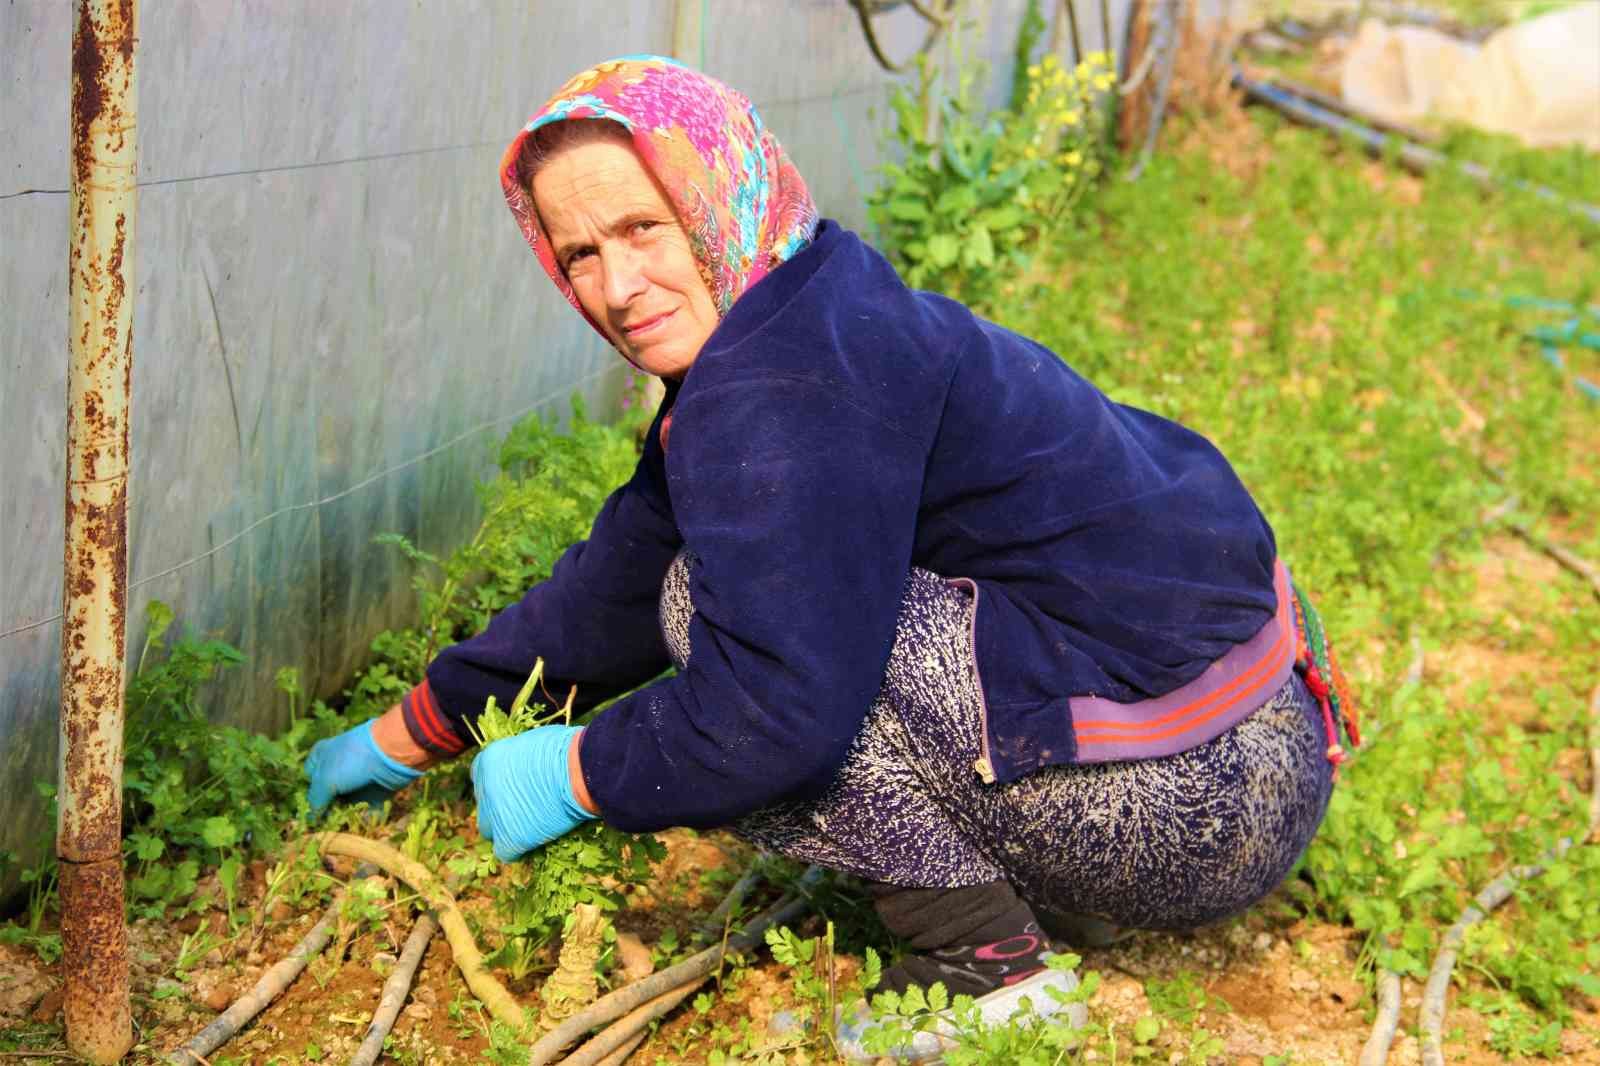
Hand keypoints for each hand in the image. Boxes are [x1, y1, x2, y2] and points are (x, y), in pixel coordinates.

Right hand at [304, 719, 423, 815]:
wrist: (393, 754)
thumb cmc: (352, 760)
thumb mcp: (325, 779)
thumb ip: (315, 800)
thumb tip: (311, 818)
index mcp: (322, 756)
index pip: (308, 777)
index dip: (308, 793)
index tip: (305, 811)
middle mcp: (339, 768)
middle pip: (328, 794)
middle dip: (325, 810)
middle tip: (322, 825)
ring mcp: (358, 780)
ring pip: (346, 804)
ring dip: (343, 817)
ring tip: (339, 828)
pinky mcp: (375, 791)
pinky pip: (365, 808)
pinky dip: (362, 817)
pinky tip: (356, 826)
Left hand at [471, 725, 595, 861]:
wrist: (581, 770)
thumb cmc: (568, 751)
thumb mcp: (534, 742)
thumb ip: (520, 756)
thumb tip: (525, 764)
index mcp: (490, 759)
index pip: (480, 777)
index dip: (497, 785)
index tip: (514, 790)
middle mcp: (485, 786)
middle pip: (483, 805)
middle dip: (499, 809)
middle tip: (524, 810)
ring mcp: (496, 813)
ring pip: (490, 831)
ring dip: (506, 829)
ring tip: (530, 829)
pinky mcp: (509, 837)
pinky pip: (505, 852)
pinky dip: (518, 850)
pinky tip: (534, 844)